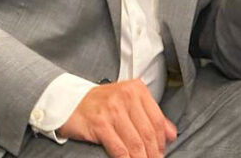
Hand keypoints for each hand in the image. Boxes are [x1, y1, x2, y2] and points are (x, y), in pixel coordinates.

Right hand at [57, 79, 176, 157]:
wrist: (69, 101)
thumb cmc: (100, 104)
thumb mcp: (127, 102)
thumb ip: (150, 115)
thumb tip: (171, 134)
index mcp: (136, 89)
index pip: (157, 119)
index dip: (162, 141)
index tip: (161, 152)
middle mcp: (125, 96)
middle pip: (148, 133)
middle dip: (153, 154)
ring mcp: (112, 109)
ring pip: (136, 143)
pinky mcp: (100, 123)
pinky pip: (119, 149)